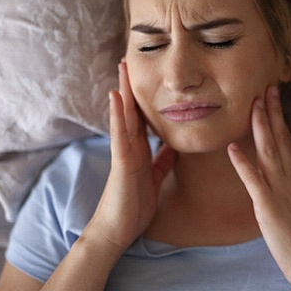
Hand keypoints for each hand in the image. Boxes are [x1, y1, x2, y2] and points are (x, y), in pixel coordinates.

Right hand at [86, 61, 174, 256]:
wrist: (118, 229)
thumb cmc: (134, 205)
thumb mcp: (154, 178)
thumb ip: (162, 161)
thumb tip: (173, 146)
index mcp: (139, 150)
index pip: (142, 118)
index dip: (145, 98)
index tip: (148, 77)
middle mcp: (130, 147)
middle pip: (132, 111)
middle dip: (132, 86)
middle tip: (131, 61)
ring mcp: (123, 152)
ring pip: (124, 116)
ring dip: (123, 91)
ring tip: (122, 68)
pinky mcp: (120, 162)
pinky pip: (120, 134)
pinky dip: (118, 114)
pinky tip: (116, 96)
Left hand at [227, 86, 290, 289]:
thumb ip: (290, 189)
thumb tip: (282, 179)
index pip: (287, 141)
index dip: (279, 118)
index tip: (273, 98)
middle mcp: (290, 179)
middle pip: (280, 139)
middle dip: (271, 112)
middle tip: (265, 87)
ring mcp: (280, 192)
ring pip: (269, 152)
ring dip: (260, 127)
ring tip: (252, 104)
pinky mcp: (269, 207)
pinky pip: (254, 182)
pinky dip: (242, 163)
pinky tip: (231, 148)